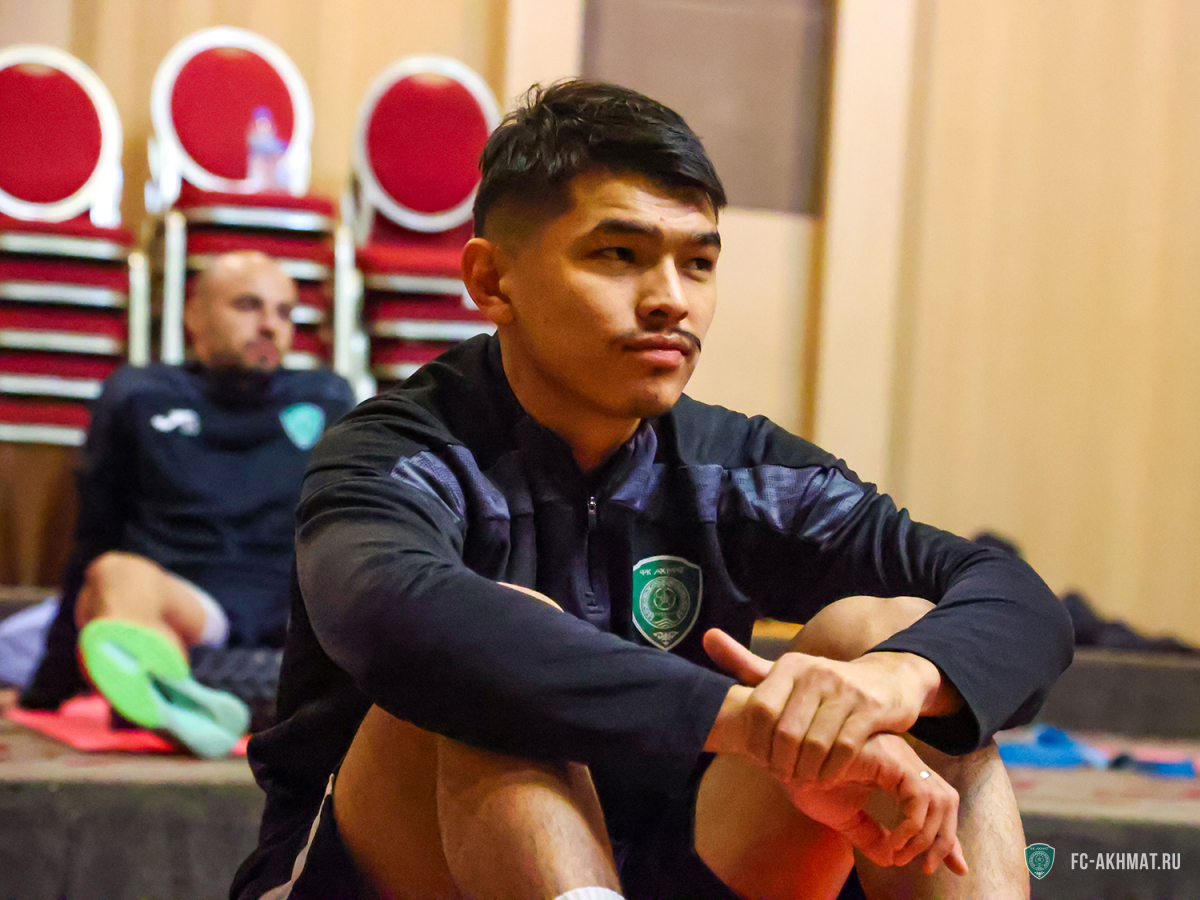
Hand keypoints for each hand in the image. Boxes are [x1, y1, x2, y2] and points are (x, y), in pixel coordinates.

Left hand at [703, 628, 939, 782]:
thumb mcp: (785, 673)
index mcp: (789, 665)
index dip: (758, 743)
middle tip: (784, 776)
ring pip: (815, 744)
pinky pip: (844, 749)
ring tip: (804, 779)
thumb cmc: (824, 685)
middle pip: (786, 733)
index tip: (762, 760)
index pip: (760, 711)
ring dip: (807, 770)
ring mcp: (845, 689)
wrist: (886, 680)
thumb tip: (707, 637)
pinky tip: (827, 776)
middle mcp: (815, 672)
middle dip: (782, 762)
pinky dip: (832, 770)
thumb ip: (745, 663)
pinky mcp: (870, 708)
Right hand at [789, 732, 967, 874]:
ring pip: (939, 799)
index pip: (939, 800)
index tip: (946, 867)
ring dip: (927, 837)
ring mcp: (897, 755)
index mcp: (897, 768)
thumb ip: (870, 834)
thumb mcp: (846, 817)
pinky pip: (918, 795)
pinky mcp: (888, 758)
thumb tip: (890, 859)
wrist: (782, 760)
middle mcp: (902, 758)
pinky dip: (912, 825)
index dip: (947, 835)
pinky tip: (892, 842)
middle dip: (944, 840)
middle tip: (925, 867)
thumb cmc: (807, 780)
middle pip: (947, 799)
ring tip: (899, 855)